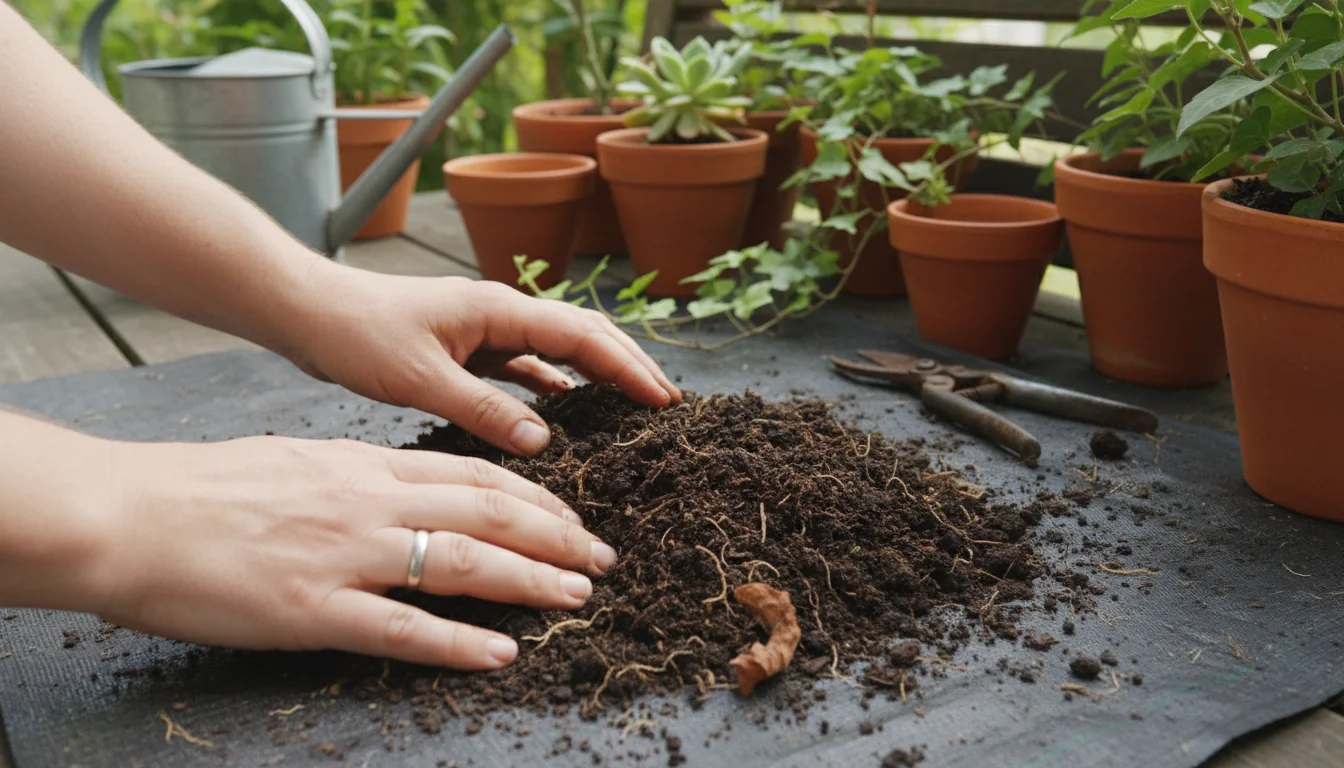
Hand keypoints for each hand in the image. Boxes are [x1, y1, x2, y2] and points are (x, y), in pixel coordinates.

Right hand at [86, 435, 615, 669]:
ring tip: (579, 596)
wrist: (132, 514)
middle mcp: (369, 504)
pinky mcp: (315, 611)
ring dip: (531, 582)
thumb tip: (407, 489)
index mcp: (364, 466)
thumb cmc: (207, 489)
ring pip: (464, 564)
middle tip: (602, 558)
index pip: (473, 475)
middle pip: (487, 513)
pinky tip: (503, 653)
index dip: (534, 499)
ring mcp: (346, 557)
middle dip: (556, 537)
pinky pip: (404, 629)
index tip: (572, 517)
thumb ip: (359, 475)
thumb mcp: (298, 460)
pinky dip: (460, 643)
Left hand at [283, 268, 680, 454]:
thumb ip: (482, 409)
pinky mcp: (468, 346)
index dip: (628, 367)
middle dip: (629, 365)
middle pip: (584, 335)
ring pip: (559, 349)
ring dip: (599, 373)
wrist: (309, 312)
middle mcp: (500, 312)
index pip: (581, 336)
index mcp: (497, 309)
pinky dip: (556, 384)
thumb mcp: (419, 377)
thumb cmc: (356, 334)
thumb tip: (545, 439)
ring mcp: (486, 328)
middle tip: (667, 402)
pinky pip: (527, 365)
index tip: (664, 399)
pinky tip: (569, 408)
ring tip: (634, 405)